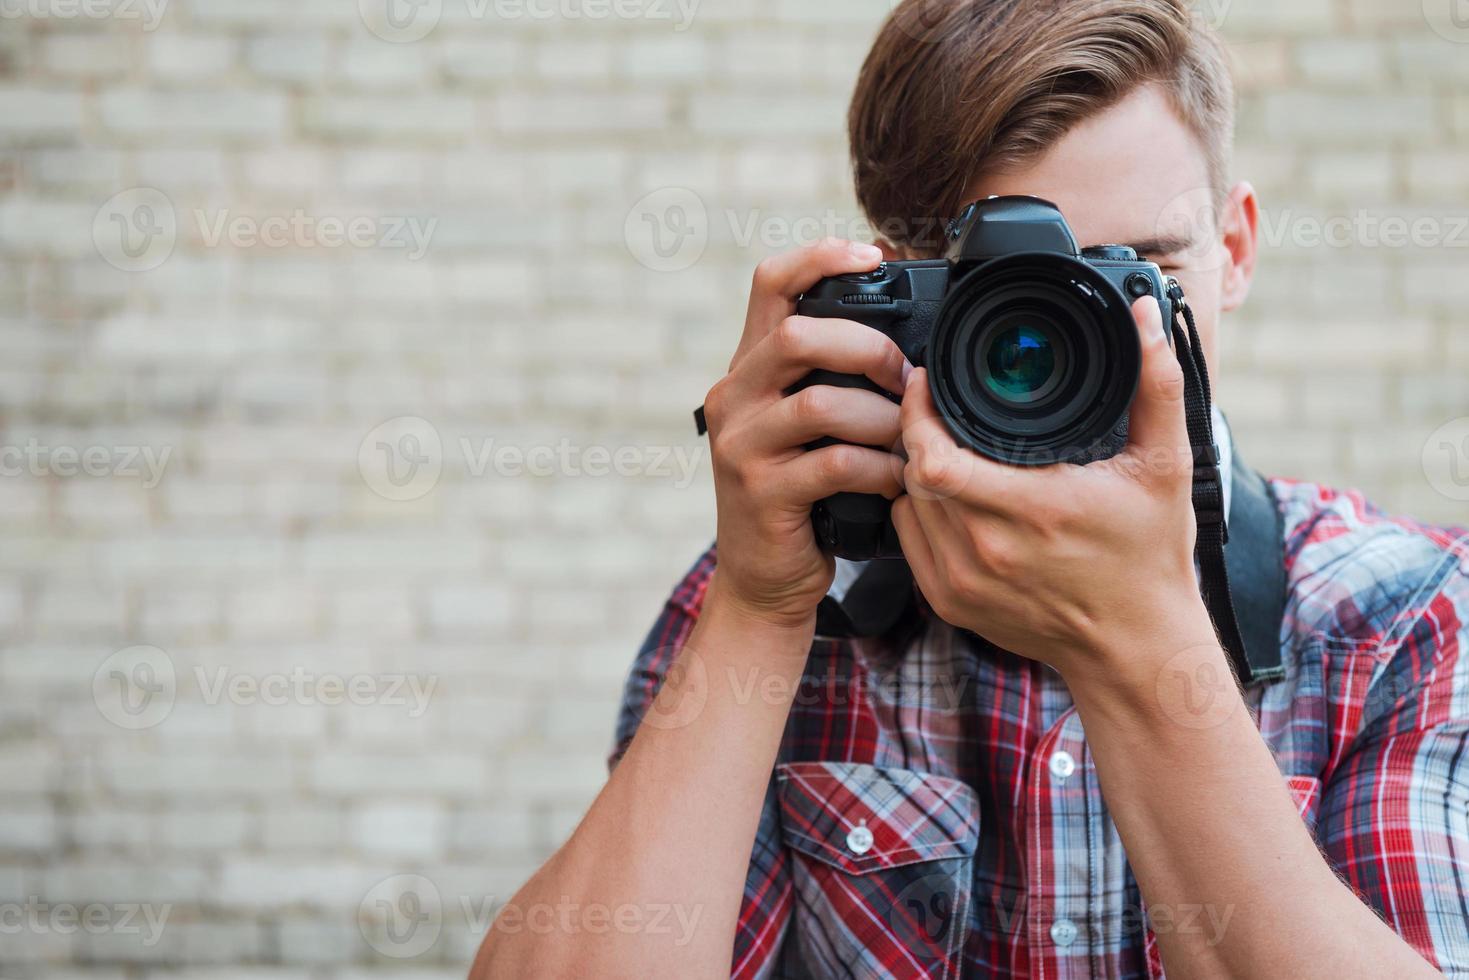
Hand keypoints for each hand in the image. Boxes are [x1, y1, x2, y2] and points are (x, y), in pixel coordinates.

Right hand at [703, 239, 909, 629]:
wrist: (766, 580)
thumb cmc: (803, 497)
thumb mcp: (808, 428)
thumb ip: (835, 380)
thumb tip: (911, 334)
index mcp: (749, 370)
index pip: (769, 284)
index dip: (820, 257)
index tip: (873, 255)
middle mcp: (734, 398)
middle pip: (795, 337)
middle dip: (867, 347)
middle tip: (905, 377)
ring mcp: (741, 446)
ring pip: (819, 404)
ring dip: (882, 418)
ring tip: (910, 439)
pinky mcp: (761, 493)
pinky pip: (834, 464)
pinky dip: (879, 468)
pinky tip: (898, 479)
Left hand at [892, 295, 1217, 678]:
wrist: (1135, 648)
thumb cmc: (1149, 558)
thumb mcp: (1165, 467)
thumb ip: (1155, 385)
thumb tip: (1143, 318)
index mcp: (1032, 510)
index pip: (934, 458)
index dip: (918, 412)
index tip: (925, 381)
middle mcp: (987, 550)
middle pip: (913, 473)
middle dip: (916, 430)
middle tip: (934, 404)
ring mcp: (961, 582)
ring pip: (905, 503)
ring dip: (914, 469)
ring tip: (940, 443)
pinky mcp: (948, 603)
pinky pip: (907, 539)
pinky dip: (917, 509)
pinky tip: (945, 493)